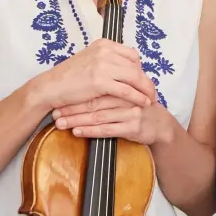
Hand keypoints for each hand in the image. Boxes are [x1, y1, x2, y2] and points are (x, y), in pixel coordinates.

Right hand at [35, 39, 159, 109]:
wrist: (51, 87)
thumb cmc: (69, 78)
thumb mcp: (90, 61)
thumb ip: (108, 61)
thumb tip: (127, 69)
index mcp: (104, 44)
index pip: (132, 55)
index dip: (140, 69)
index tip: (143, 80)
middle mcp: (105, 51)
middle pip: (136, 66)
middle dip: (146, 80)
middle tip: (152, 92)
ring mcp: (102, 65)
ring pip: (134, 77)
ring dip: (146, 90)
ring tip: (151, 99)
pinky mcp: (100, 81)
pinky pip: (127, 90)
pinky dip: (137, 97)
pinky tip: (143, 103)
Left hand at [52, 95, 174, 145]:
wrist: (160, 124)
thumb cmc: (139, 107)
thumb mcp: (127, 92)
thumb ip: (110, 85)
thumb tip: (83, 84)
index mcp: (123, 84)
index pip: (95, 88)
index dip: (76, 94)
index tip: (59, 99)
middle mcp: (126, 97)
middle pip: (94, 101)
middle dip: (72, 108)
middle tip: (55, 112)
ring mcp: (130, 112)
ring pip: (98, 116)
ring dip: (77, 120)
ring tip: (61, 123)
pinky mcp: (132, 127)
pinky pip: (107, 129)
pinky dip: (90, 131)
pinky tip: (77, 132)